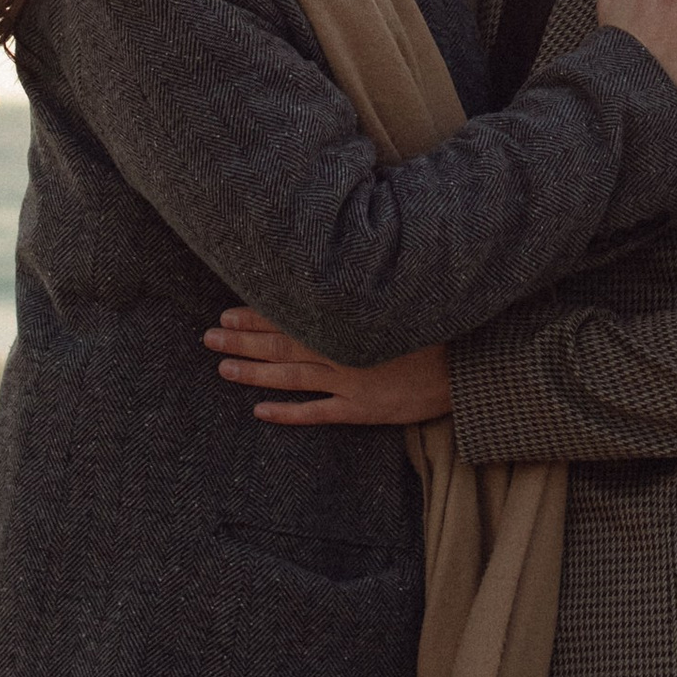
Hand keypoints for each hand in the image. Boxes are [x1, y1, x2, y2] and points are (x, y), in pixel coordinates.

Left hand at [202, 309, 453, 425]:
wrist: (467, 364)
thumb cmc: (436, 325)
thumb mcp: (397, 298)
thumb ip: (364, 287)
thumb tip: (338, 263)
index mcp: (346, 320)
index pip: (290, 315)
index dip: (256, 314)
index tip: (226, 311)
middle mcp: (340, 349)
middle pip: (281, 344)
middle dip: (242, 340)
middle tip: (208, 336)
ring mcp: (349, 381)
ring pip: (290, 376)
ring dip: (254, 373)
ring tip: (222, 368)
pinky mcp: (361, 409)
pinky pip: (316, 413)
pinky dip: (287, 413)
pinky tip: (259, 412)